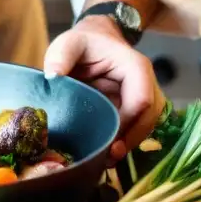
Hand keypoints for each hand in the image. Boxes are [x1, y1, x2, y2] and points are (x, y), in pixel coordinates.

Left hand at [43, 15, 165, 161]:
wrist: (95, 40)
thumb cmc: (84, 42)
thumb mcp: (69, 43)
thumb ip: (61, 55)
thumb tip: (52, 76)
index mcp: (135, 67)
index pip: (141, 100)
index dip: (126, 123)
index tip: (107, 140)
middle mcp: (146, 83)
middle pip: (148, 118)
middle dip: (130, 140)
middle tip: (107, 159)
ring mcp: (144, 96)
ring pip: (145, 126)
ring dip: (128, 144)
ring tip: (106, 161)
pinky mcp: (135, 108)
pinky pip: (136, 128)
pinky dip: (124, 141)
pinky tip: (107, 155)